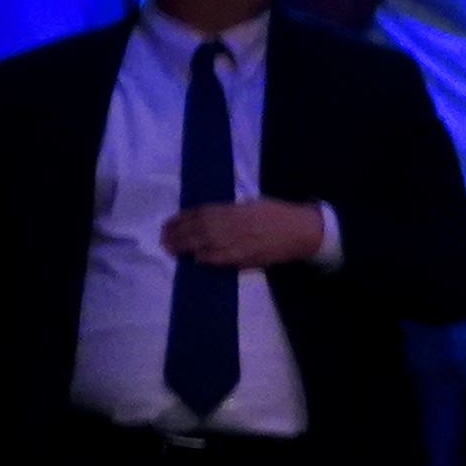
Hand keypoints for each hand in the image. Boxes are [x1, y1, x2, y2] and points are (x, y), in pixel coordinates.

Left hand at [164, 197, 330, 269]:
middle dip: (177, 235)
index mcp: (232, 209)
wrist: (302, 231)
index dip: (181, 219)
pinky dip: (206, 259)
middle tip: (164, 239)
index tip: (168, 224)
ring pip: (203, 245)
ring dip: (184, 248)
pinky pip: (219, 259)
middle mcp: (230, 224)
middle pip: (196, 230)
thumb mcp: (252, 204)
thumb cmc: (278, 214)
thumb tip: (209, 219)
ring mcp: (236, 242)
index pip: (199, 213)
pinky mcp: (244, 257)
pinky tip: (196, 260)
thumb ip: (230, 212)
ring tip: (171, 250)